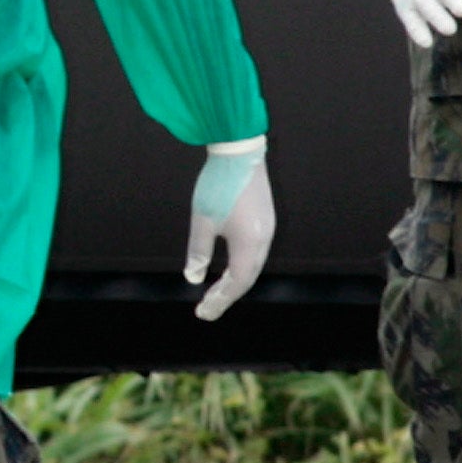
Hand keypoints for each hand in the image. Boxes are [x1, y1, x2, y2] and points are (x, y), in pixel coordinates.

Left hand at [185, 139, 273, 321]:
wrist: (239, 150)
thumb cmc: (218, 185)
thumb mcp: (202, 221)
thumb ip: (198, 251)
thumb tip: (193, 277)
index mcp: (249, 244)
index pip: (235, 284)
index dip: (219, 301)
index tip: (202, 312)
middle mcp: (264, 240)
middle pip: (247, 278)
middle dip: (227, 296)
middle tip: (207, 308)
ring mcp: (268, 229)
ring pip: (253, 266)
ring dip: (235, 282)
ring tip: (215, 292)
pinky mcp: (266, 219)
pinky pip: (256, 252)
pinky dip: (242, 266)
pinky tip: (229, 267)